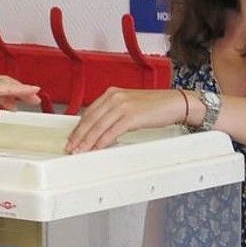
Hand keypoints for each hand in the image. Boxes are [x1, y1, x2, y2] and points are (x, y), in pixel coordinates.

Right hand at [0, 76, 40, 122]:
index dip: (8, 98)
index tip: (15, 105)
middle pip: (6, 86)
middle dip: (20, 93)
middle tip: (31, 100)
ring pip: (9, 85)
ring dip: (24, 91)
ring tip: (35, 97)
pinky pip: (8, 88)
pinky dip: (22, 89)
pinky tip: (32, 90)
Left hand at [66, 88, 187, 152]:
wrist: (175, 103)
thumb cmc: (154, 106)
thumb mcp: (128, 106)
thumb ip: (113, 114)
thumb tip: (98, 130)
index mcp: (111, 93)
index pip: (89, 112)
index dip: (78, 127)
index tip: (72, 138)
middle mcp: (114, 97)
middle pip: (90, 119)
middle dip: (78, 136)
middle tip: (70, 148)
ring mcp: (123, 105)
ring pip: (98, 127)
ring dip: (87, 142)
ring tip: (80, 152)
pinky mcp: (131, 116)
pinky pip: (112, 131)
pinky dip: (102, 142)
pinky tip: (96, 149)